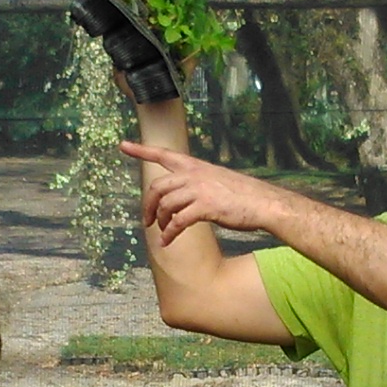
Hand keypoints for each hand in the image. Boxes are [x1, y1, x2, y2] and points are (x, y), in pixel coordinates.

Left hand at [120, 141, 291, 244]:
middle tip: (147, 220)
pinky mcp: (205, 207)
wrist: (264, 203)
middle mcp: (194, 174)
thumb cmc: (243, 195)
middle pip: (157, 186)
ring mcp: (199, 190)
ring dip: (160, 221)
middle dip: (147, 205)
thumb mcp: (217, 180)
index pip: (163, 154)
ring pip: (165, 204)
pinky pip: (177, 222)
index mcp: (196, 166)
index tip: (123, 145)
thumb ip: (198, 184)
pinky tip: (168, 242)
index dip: (141, 150)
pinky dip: (169, 234)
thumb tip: (184, 198)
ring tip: (163, 232)